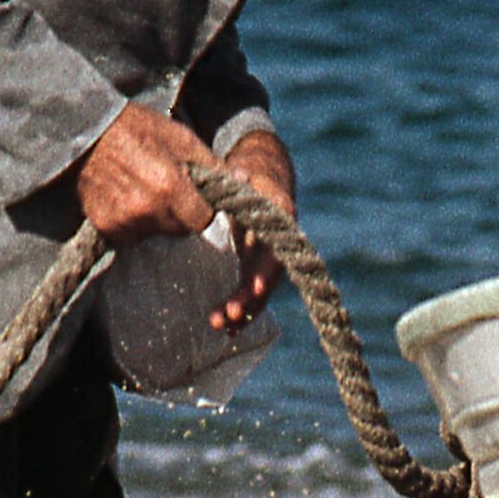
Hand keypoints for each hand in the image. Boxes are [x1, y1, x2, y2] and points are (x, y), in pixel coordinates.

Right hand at [70, 104, 216, 243]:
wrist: (86, 133)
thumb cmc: (138, 129)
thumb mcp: (181, 138)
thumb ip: (212, 165)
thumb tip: (243, 181)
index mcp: (170, 186)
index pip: (203, 221)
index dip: (204, 209)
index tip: (197, 196)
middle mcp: (146, 209)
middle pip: (180, 230)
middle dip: (182, 214)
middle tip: (169, 188)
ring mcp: (124, 221)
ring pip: (157, 233)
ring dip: (158, 219)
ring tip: (146, 190)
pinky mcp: (106, 227)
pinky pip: (133, 235)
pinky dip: (134, 223)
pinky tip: (127, 198)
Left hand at [210, 130, 295, 331]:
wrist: (263, 181)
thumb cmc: (252, 175)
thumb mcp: (249, 171)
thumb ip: (244, 175)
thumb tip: (239, 174)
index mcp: (280, 222)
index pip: (277, 249)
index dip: (267, 270)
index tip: (255, 286)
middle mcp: (278, 246)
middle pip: (268, 278)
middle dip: (250, 298)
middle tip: (231, 313)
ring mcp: (267, 261)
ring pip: (258, 291)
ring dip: (241, 310)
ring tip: (218, 323)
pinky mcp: (254, 270)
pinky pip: (249, 294)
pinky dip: (238, 311)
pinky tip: (222, 326)